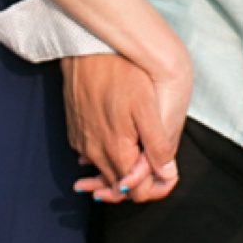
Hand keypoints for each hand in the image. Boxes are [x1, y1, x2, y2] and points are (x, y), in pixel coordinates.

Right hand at [63, 52, 185, 202]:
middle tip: (157, 174)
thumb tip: (167, 174)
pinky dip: (104, 158)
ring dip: (120, 174)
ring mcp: (82, 143)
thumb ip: (157, 145)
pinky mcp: (75, 132)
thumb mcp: (147, 108)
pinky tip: (115, 146)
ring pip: (104, 172)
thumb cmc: (119, 72)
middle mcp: (95, 153)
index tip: (167, 177)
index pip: (137, 193)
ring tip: (137, 168)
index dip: (156, 189)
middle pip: (119, 186)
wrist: (86, 49)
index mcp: (117, 151)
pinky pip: (91, 155)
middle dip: (139, 184)